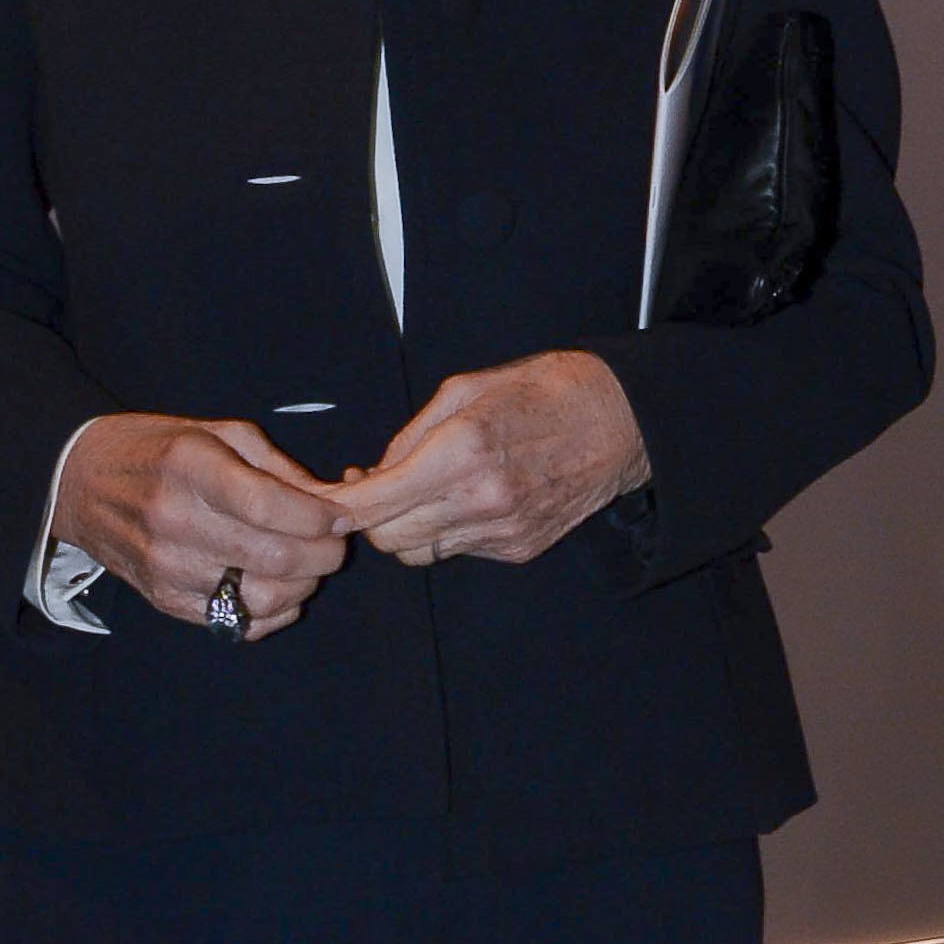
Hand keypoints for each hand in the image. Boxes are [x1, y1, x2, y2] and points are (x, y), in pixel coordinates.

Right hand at [49, 414, 351, 636]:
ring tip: (306, 566)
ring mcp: (168, 567)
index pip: (269, 506)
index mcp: (190, 467)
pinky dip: (273, 611)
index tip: (340, 517)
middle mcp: (175, 520)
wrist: (79, 484)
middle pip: (275, 557)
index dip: (319, 517)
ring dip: (303, 586)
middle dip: (324, 554)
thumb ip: (277, 468)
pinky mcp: (166, 600)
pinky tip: (277, 587)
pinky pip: (239, 623)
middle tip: (334, 544)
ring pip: (263, 597)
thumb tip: (331, 504)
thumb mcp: (215, 434)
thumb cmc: (156, 451)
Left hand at [335, 353, 648, 567]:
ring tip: (421, 492)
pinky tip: (465, 499)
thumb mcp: (465, 389)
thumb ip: (410, 436)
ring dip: (408, 528)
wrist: (618, 422)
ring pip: (420, 553)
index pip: (375, 505)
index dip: (338, 509)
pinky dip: (448, 531)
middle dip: (371, 520)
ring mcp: (501, 531)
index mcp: (460, 453)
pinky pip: (459, 551)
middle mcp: (479, 501)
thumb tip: (372, 475)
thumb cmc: (543, 392)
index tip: (324, 502)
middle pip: (390, 540)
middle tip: (372, 490)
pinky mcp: (519, 549)